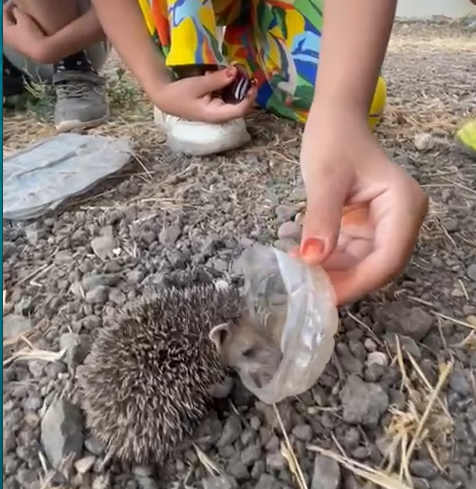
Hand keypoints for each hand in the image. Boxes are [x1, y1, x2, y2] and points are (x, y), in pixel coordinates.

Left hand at [3, 4, 45, 58]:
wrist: (43, 52)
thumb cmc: (31, 33)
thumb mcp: (23, 17)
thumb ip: (17, 11)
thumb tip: (16, 11)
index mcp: (3, 30)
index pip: (3, 13)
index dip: (9, 6)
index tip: (16, 3)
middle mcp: (7, 39)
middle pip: (7, 23)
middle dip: (13, 16)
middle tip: (20, 10)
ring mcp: (15, 45)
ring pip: (14, 30)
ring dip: (18, 24)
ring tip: (26, 19)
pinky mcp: (24, 50)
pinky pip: (20, 37)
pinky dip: (23, 31)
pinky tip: (30, 29)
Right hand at [154, 66, 256, 123]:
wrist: (165, 97)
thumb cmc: (179, 93)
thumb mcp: (198, 84)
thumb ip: (217, 79)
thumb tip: (235, 72)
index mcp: (216, 114)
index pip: (240, 110)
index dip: (249, 98)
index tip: (252, 82)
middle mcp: (220, 115)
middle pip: (240, 105)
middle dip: (245, 89)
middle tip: (246, 71)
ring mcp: (218, 110)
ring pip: (235, 99)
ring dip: (238, 86)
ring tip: (238, 70)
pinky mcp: (215, 104)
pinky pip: (228, 95)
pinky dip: (230, 85)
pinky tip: (228, 74)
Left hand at [296, 118, 427, 305]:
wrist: (334, 122)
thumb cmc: (334, 140)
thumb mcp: (325, 178)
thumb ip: (322, 218)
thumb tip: (313, 260)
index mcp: (404, 206)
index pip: (388, 258)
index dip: (358, 283)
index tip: (326, 297)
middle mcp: (400, 220)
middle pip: (376, 266)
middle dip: (343, 282)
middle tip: (308, 292)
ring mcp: (383, 225)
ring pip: (360, 265)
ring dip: (332, 274)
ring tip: (299, 276)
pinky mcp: (365, 228)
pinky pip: (348, 254)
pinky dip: (327, 261)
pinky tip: (302, 261)